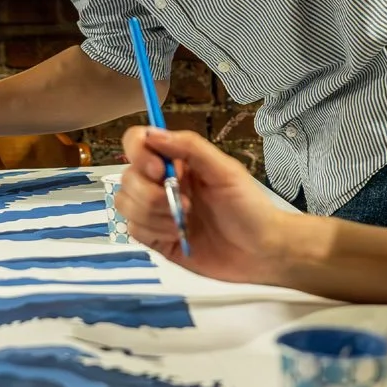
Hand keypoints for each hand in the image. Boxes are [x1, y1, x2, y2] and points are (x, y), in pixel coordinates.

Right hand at [115, 127, 302, 284]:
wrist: (261, 251)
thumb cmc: (249, 207)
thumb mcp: (225, 171)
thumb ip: (190, 148)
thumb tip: (154, 134)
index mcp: (178, 161)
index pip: (138, 143)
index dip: (139, 154)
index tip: (159, 171)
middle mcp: (162, 182)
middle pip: (128, 177)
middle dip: (151, 193)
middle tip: (186, 204)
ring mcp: (157, 211)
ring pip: (125, 204)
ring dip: (153, 214)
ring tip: (185, 221)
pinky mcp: (156, 238)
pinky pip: (133, 229)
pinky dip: (154, 231)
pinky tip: (179, 234)